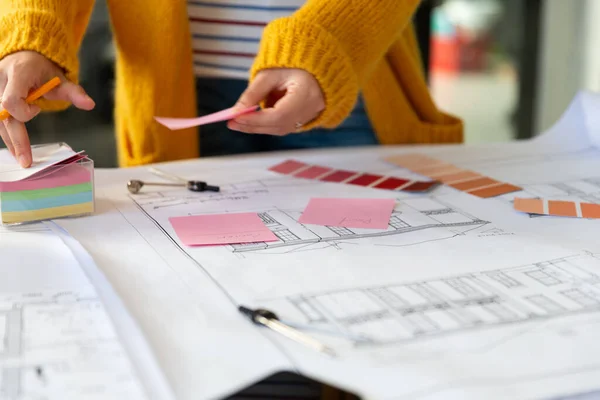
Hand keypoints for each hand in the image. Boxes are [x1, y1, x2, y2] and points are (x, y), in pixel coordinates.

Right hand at [0, 51, 94, 166]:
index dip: (24, 111)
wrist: (24, 55)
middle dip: (16, 140)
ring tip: (21, 158)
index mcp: (17, 73)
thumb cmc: (43, 68)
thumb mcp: (61, 78)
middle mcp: (1, 81)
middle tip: (26, 161)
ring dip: (10, 141)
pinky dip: (7, 134)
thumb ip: (74, 92)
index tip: (37, 108)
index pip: (11, 100)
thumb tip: (90, 104)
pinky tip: (14, 148)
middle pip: (4, 116)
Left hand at [227, 68, 324, 134]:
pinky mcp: (306, 119)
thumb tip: (236, 112)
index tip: (236, 118)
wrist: (310, 64)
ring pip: (281, 128)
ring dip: (259, 126)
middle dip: (254, 126)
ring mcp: (311, 116)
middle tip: (232, 124)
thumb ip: (253, 94)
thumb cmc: (289, 65)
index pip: (279, 114)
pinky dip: (268, 124)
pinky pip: (284, 126)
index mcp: (306, 93)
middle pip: (279, 125)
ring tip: (240, 119)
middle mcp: (311, 109)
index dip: (257, 119)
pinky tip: (256, 117)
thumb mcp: (268, 74)